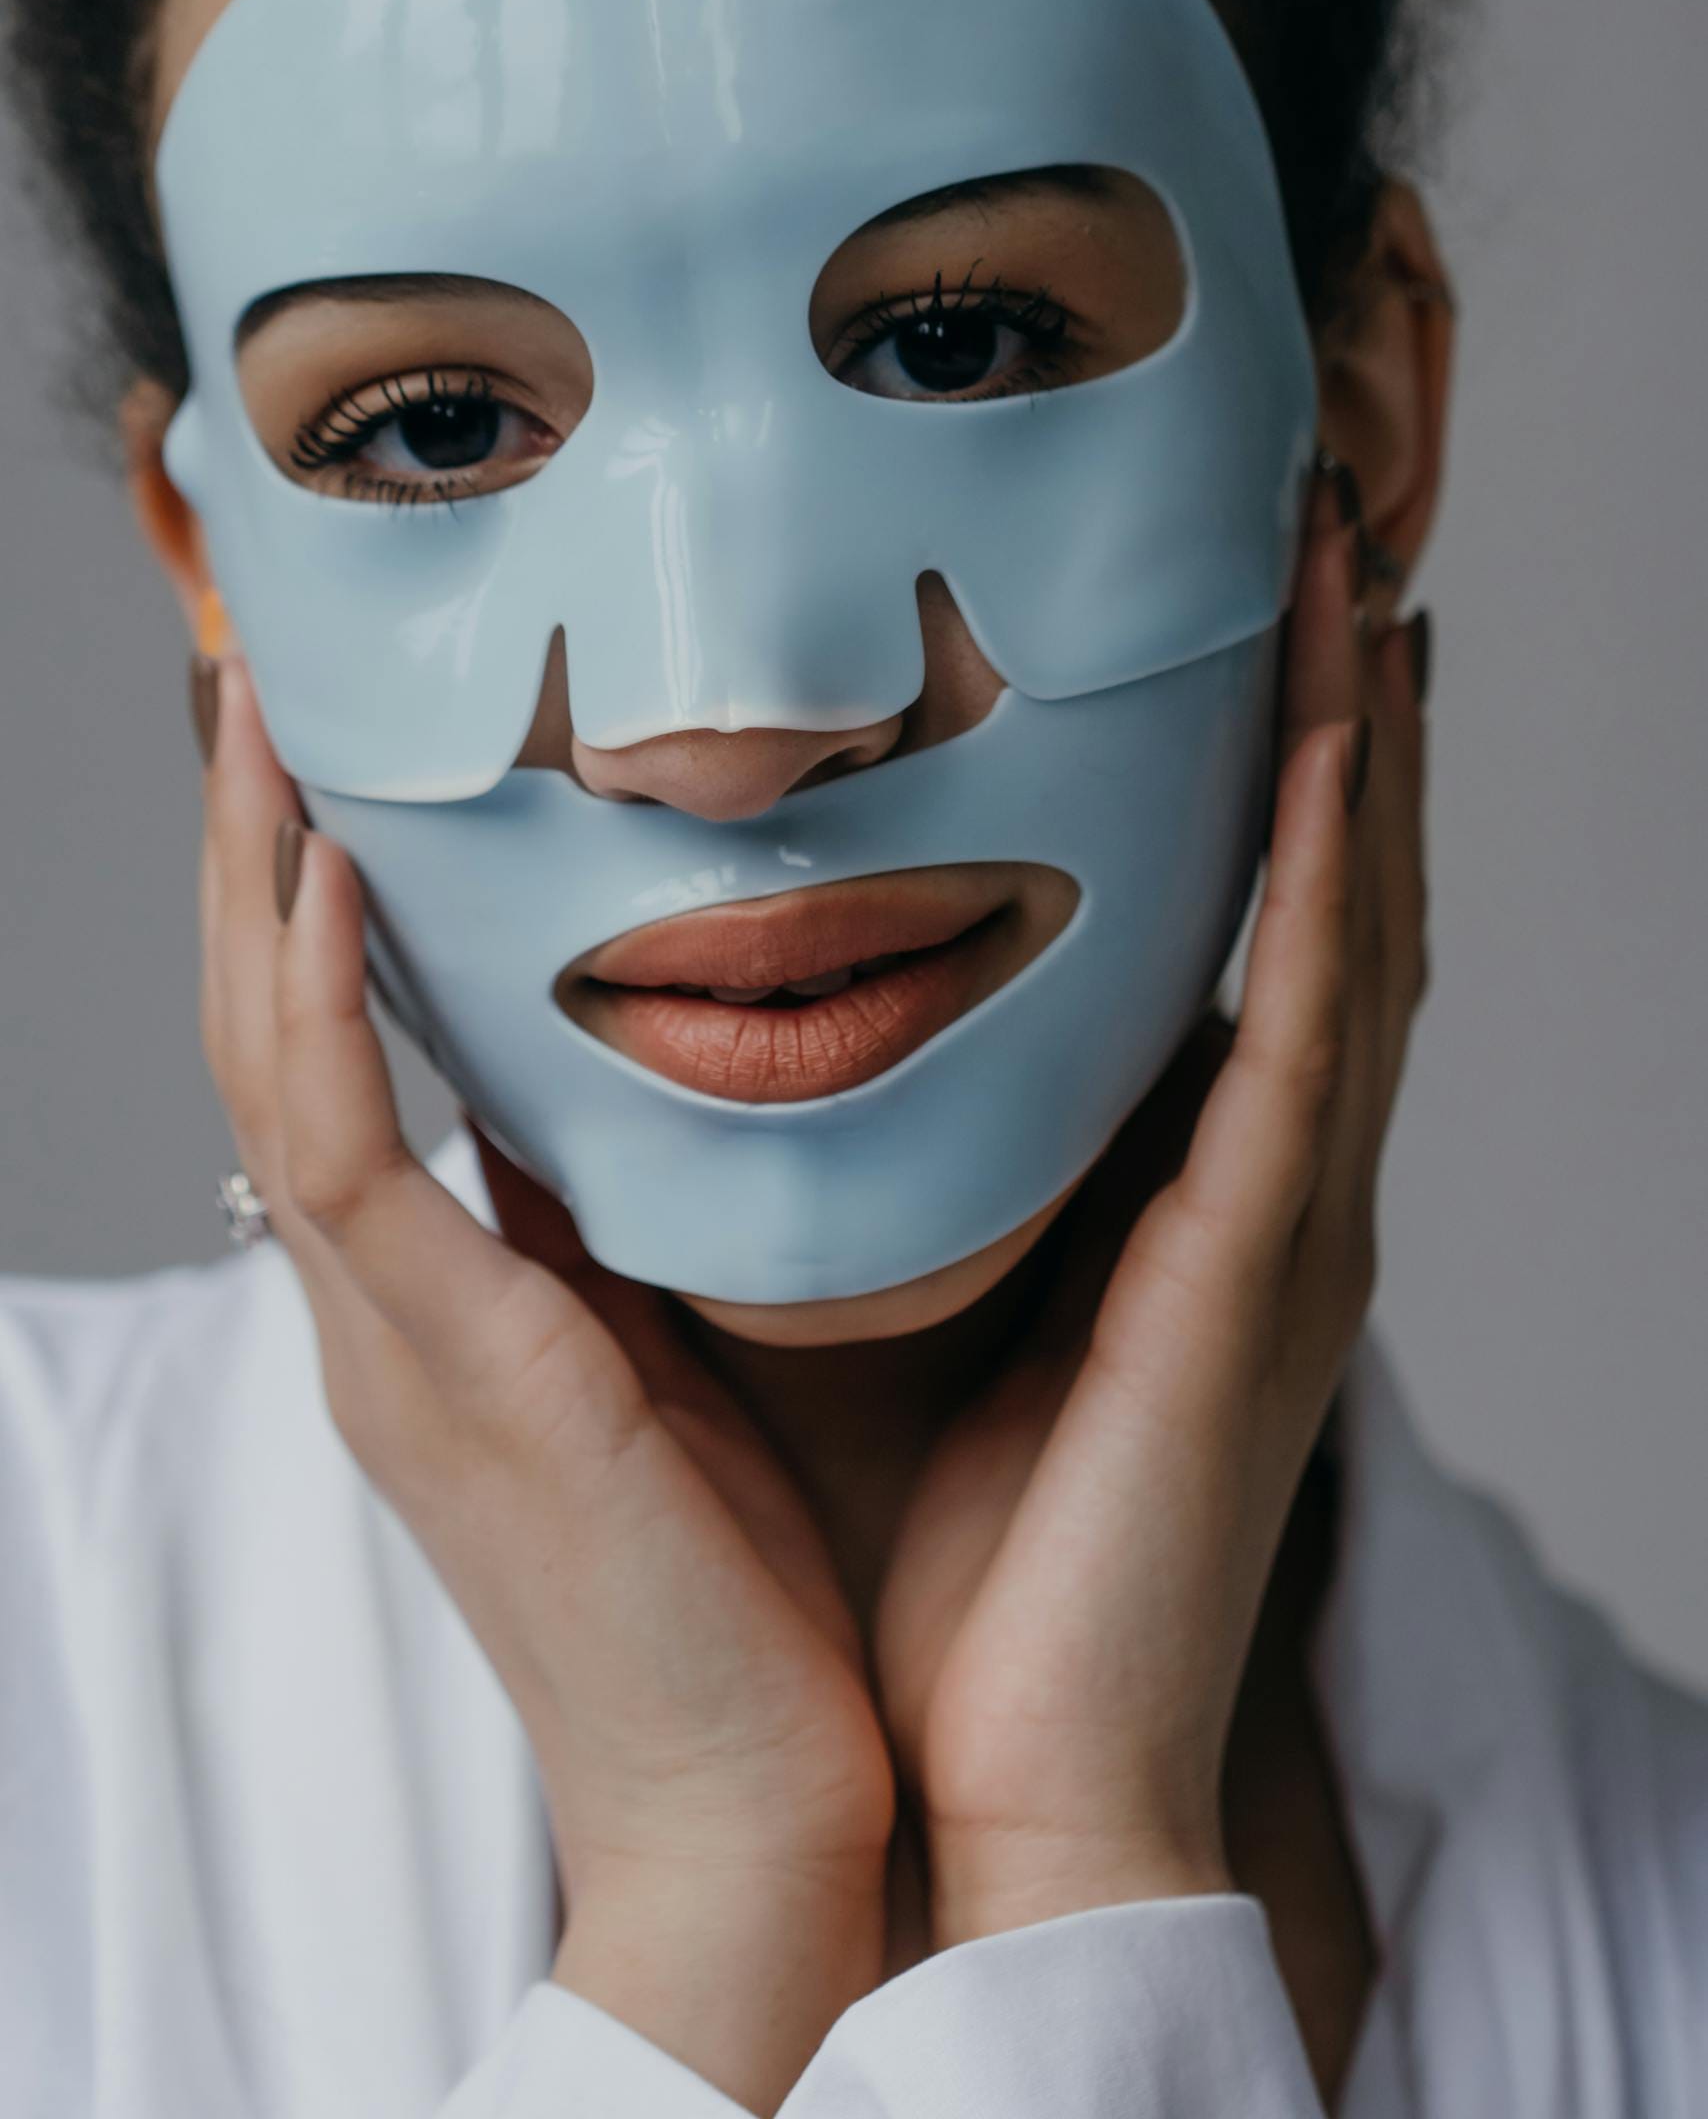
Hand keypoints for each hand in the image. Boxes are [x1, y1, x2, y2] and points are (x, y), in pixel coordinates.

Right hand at [195, 657, 894, 2109]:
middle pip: (263, 1020)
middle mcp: (378, 1303)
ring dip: (262, 872)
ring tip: (273, 705)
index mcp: (434, 1297)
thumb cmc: (745, 1581)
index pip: (332, 1043)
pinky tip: (343, 862)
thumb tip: (666, 1084)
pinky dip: (324, 1002)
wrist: (762, 1811)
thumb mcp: (667, 1353)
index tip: (347, 731)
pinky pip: (343, 1153)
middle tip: (270, 668)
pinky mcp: (448, 1375)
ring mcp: (389, 1339)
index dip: (313, 885)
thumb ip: (631, 1225)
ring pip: (266, 1055)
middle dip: (257, 842)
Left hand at [872, 468, 1429, 1943]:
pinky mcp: (1268, 1266)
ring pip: (1354, 920)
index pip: (1232, 928)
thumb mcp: (873, 1271)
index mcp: (1168, 1186)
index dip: (1249, 760)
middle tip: (1310, 520)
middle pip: (1323, 886)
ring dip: (1355, 734)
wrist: (956, 1772)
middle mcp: (1257, 1179)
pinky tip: (1337, 728)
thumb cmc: (908, 1543)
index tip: (1214, 599)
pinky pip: (1324, 1024)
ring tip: (1343, 560)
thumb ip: (851, 1130)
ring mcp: (1286, 1218)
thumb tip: (717, 992)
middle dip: (1326, 699)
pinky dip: (1338, 868)